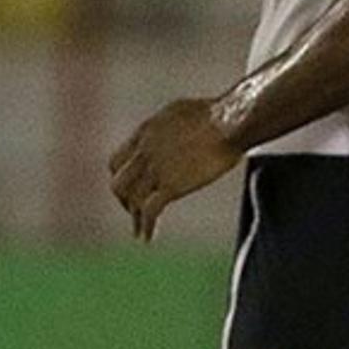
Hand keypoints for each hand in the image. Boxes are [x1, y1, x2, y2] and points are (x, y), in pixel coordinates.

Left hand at [108, 98, 240, 240]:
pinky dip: (145, 227)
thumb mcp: (182, 111)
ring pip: (131, 199)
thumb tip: (173, 132)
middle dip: (124, 198)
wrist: (230, 122)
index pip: (118, 160)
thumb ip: (169, 126)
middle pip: (119, 182)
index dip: (122, 177)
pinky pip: (149, 212)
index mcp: (145, 132)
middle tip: (133, 209)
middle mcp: (144, 150)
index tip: (130, 187)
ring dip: (134, 216)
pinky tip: (148, 237)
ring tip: (140, 228)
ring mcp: (156, 169)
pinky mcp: (171, 185)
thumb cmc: (218, 113)